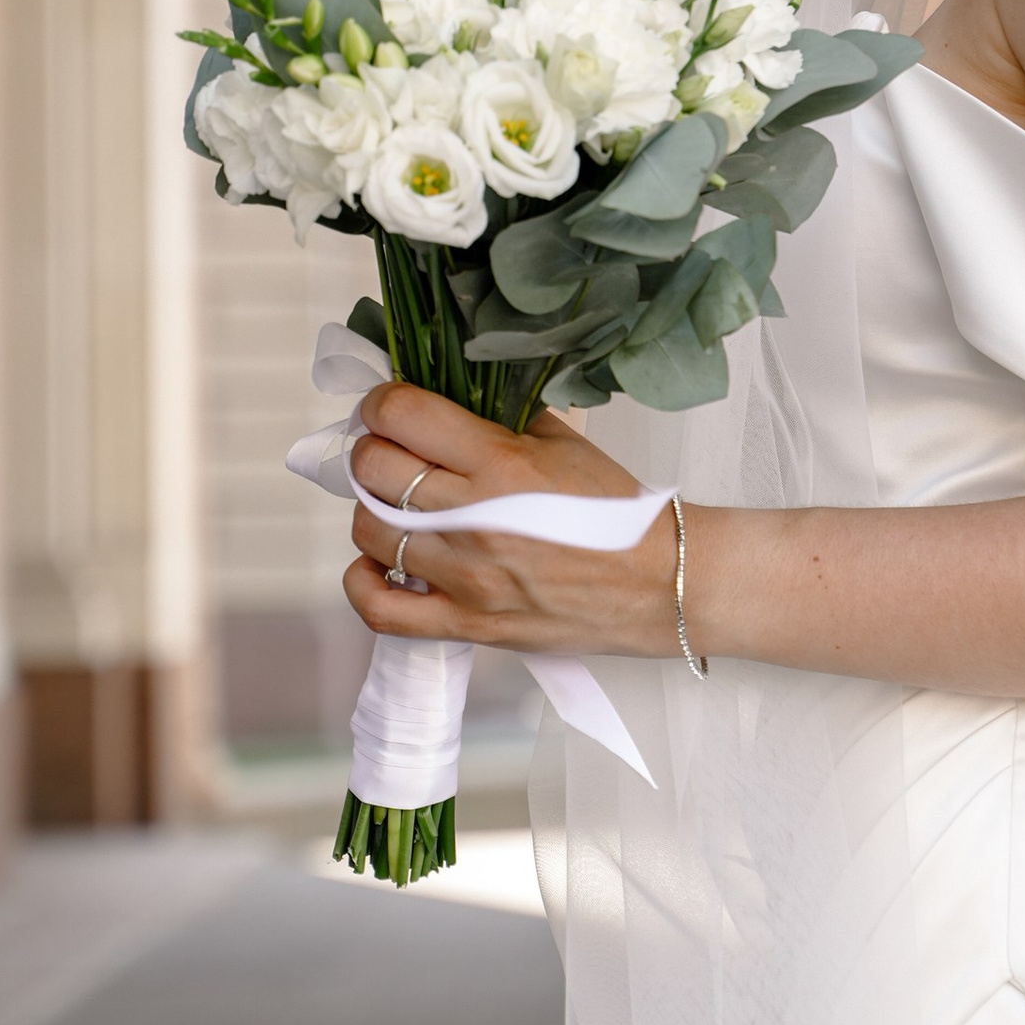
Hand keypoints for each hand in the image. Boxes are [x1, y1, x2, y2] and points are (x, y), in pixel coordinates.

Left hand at [343, 381, 679, 659]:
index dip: (383, 404)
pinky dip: (363, 581)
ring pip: (369, 529)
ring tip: (400, 506)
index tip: (390, 408)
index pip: (401, 415)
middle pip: (374, 468)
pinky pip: (381, 608)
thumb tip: (446, 401)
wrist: (661, 583)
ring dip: (375, 508)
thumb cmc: (619, 513)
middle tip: (396, 451)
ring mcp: (466, 577)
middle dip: (376, 450)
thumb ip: (502, 418)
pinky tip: (379, 563)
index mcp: (502, 463)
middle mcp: (474, 518)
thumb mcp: (566, 442)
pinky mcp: (468, 622)